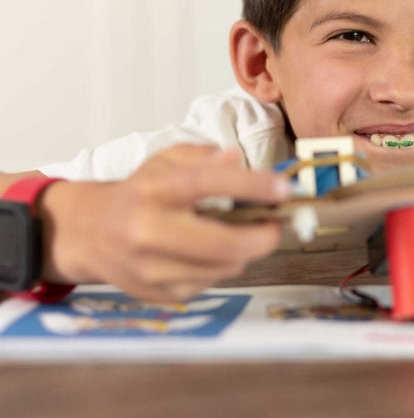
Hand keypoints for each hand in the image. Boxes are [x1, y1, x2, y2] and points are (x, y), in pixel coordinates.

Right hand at [40, 145, 290, 300]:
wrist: (92, 233)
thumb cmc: (140, 192)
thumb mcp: (166, 161)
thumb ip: (203, 157)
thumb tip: (237, 160)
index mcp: (154, 190)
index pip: (208, 184)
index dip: (253, 186)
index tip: (284, 188)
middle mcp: (149, 231)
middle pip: (225, 244)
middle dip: (264, 236)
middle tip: (275, 224)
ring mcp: (152, 268)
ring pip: (225, 267)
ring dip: (245, 251)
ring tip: (240, 233)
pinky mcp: (159, 294)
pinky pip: (211, 282)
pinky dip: (222, 266)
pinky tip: (209, 252)